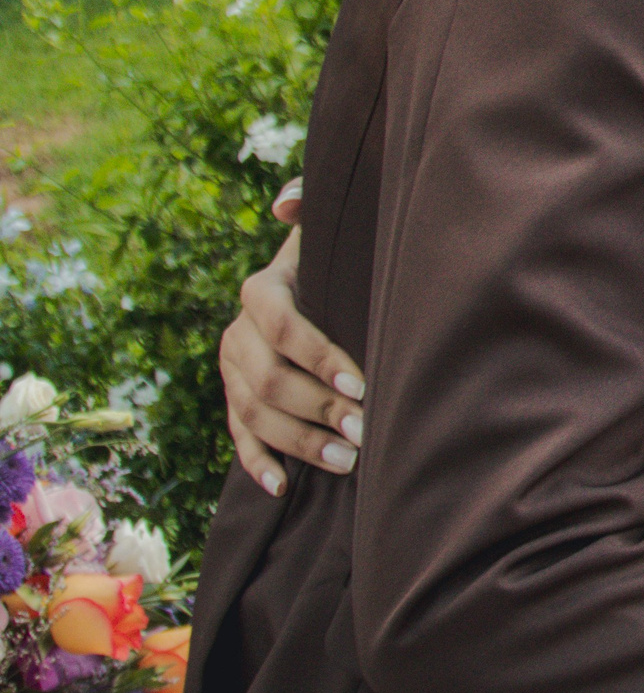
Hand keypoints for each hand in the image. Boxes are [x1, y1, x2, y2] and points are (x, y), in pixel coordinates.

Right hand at [221, 178, 365, 494]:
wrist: (318, 283)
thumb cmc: (337, 258)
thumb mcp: (329, 230)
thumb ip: (312, 208)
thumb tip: (286, 206)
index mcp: (262, 291)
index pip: (282, 324)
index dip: (317, 355)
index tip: (360, 382)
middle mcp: (238, 333)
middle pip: (267, 379)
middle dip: (316, 408)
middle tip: (363, 431)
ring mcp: (232, 370)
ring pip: (255, 413)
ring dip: (299, 442)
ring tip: (348, 460)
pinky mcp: (235, 401)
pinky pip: (239, 438)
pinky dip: (258, 463)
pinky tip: (284, 486)